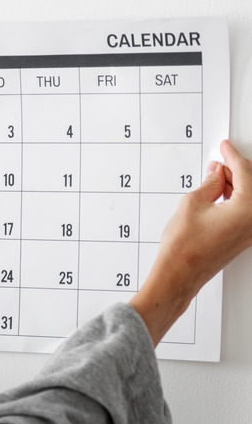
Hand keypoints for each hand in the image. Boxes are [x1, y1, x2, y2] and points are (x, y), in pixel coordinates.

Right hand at [130, 140, 251, 344]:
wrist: (179, 274)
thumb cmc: (184, 247)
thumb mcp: (193, 203)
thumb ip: (210, 184)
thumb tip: (217, 175)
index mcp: (248, 208)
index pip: (244, 172)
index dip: (232, 157)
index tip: (226, 148)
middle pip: (251, 184)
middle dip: (235, 171)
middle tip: (220, 162)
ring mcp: (250, 231)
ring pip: (248, 198)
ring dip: (234, 186)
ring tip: (215, 179)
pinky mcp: (243, 238)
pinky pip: (245, 211)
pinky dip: (235, 199)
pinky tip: (219, 196)